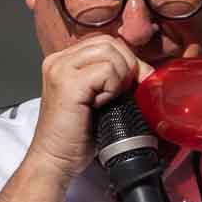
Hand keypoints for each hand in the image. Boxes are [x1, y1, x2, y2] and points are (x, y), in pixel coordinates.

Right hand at [26, 34, 153, 181]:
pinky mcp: (68, 83)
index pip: (107, 42)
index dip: (127, 61)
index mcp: (64, 60)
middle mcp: (58, 60)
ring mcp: (60, 69)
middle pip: (110, 43)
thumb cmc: (78, 135)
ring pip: (110, 53)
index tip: (132, 85)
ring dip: (120, 78)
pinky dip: (114, 88)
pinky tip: (102, 105)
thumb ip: (112, 78)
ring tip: (108, 100)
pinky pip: (108, 71)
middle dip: (128, 67)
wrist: (56, 159)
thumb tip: (145, 70)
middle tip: (124, 93)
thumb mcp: (98, 98)